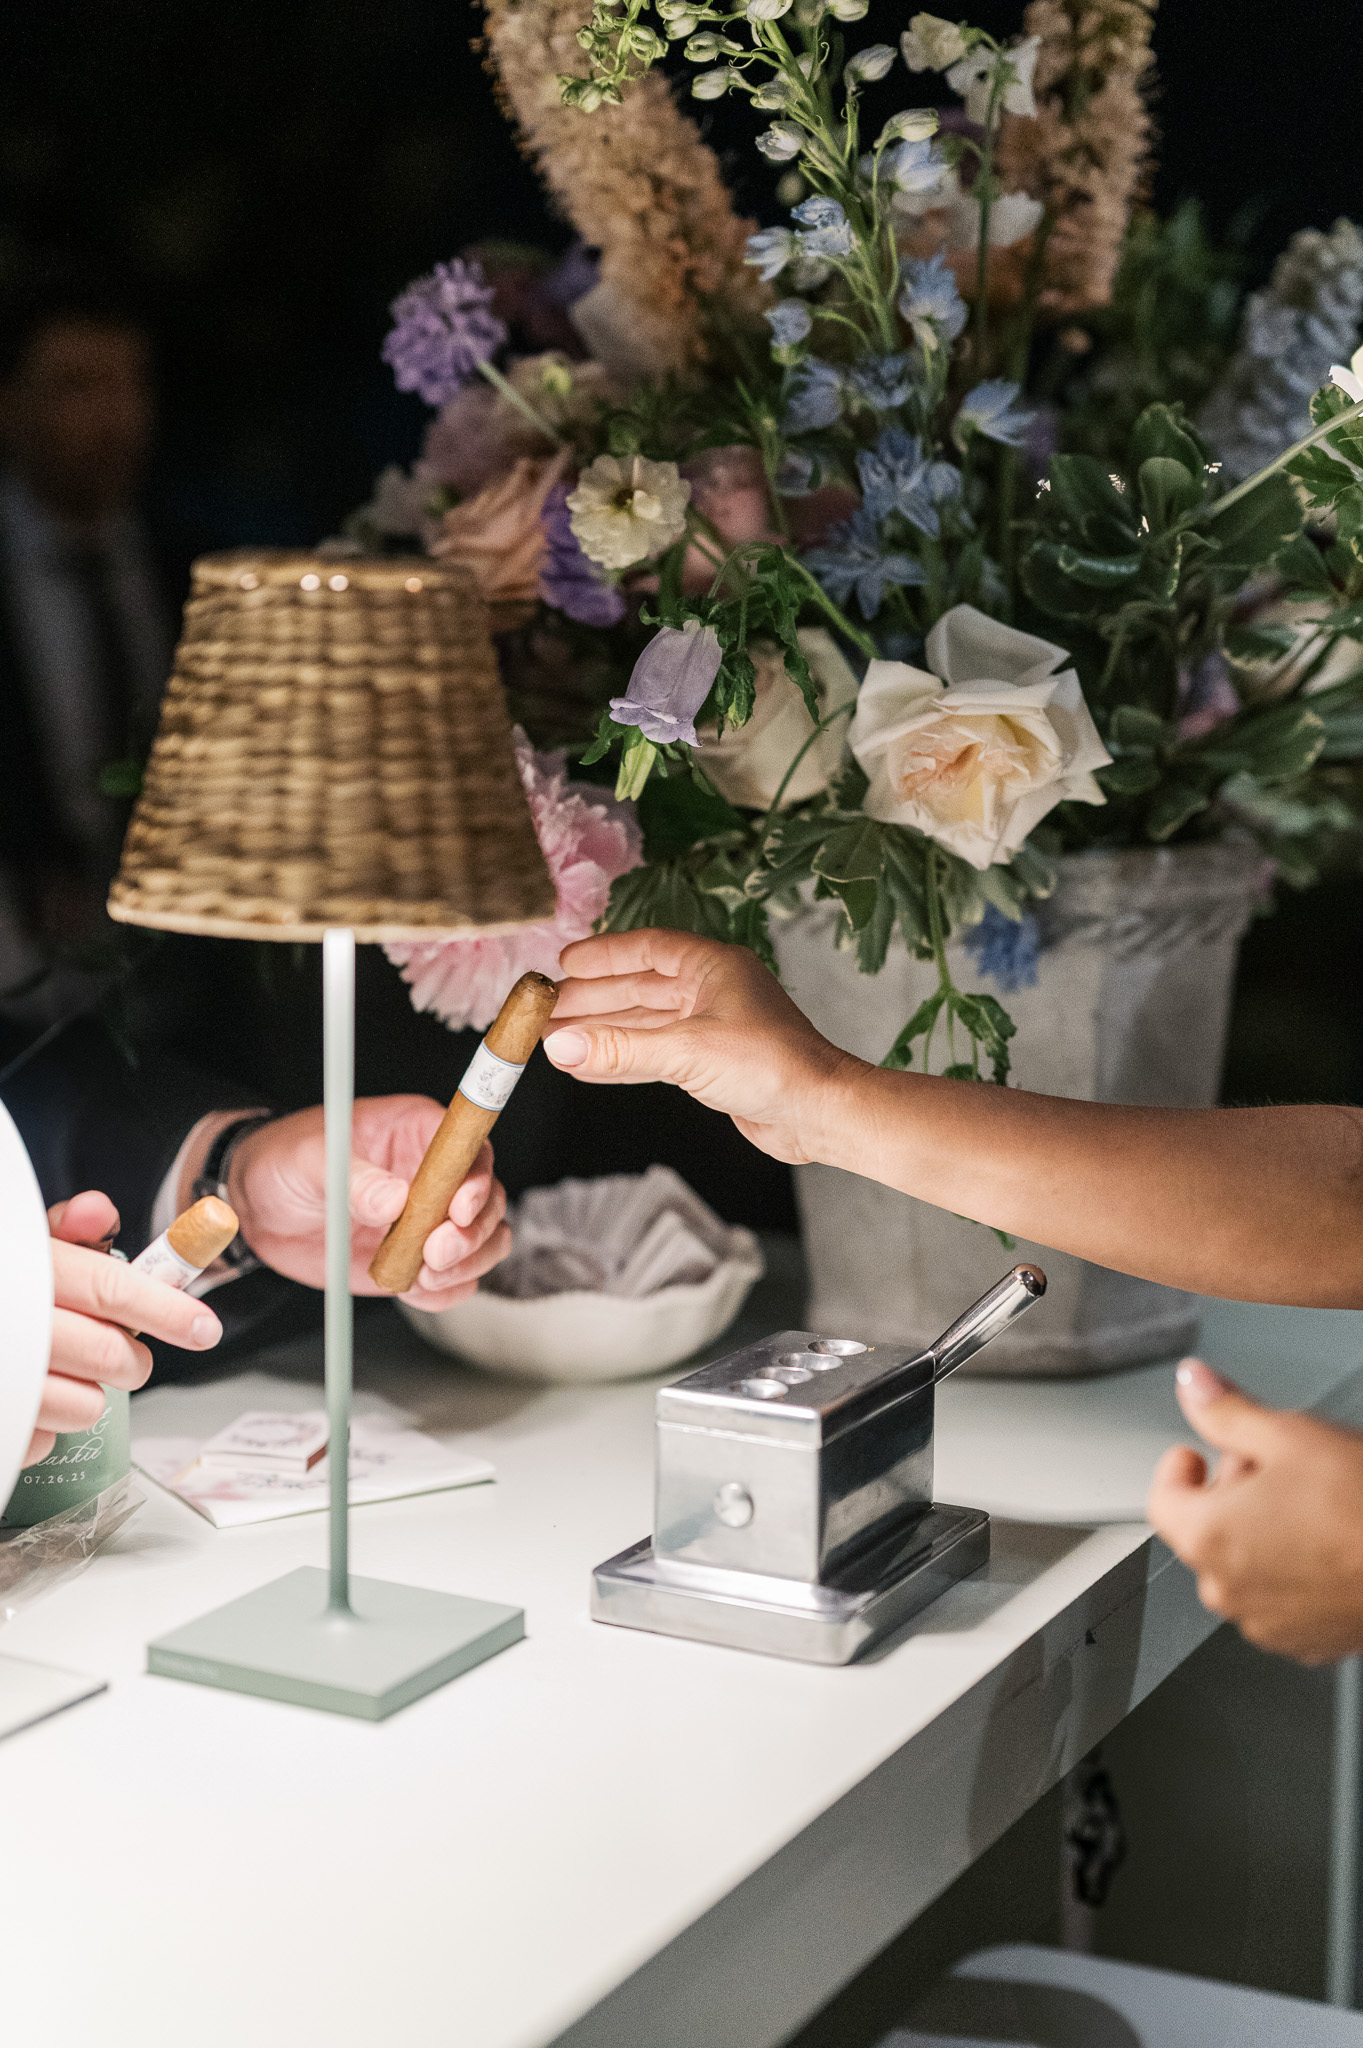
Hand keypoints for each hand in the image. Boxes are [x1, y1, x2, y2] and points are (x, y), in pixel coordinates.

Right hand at [25, 1192, 222, 1467]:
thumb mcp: (13, 1250)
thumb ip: (61, 1233)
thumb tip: (99, 1211)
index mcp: (23, 1273)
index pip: (110, 1287)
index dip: (167, 1308)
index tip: (203, 1327)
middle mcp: (10, 1326)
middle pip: (112, 1355)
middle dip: (131, 1357)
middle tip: (122, 1352)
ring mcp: (3, 1381)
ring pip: (88, 1407)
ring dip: (89, 1395)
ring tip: (60, 1372)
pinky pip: (44, 1442)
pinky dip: (46, 1426)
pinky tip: (28, 1399)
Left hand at [228, 1097, 509, 1311]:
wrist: (255, 1207)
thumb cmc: (282, 1162)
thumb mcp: (310, 1159)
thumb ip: (353, 1178)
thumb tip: (393, 1199)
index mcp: (416, 1132)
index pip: (470, 1151)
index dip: (476, 1180)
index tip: (459, 1209)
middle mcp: (432, 1176)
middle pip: (488, 1202)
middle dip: (473, 1233)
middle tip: (435, 1251)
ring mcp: (427, 1220)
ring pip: (483, 1242)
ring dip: (467, 1264)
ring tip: (425, 1273)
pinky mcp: (415, 1258)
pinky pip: (453, 1280)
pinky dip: (445, 1292)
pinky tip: (415, 1289)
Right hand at [544, 929, 849, 1164]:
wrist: (819, 1111)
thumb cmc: (773, 1066)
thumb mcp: (686, 1051)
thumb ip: (620, 1049)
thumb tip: (563, 1045)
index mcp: (714, 966)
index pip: (647, 948)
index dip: (604, 955)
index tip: (564, 964)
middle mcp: (713, 990)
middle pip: (640, 986)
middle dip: (593, 999)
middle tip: (547, 1010)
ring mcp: (714, 1026)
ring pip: (645, 1022)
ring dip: (603, 1031)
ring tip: (557, 1040)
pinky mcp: (714, 1062)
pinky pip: (657, 1053)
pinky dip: (624, 1059)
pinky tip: (591, 1067)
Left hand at [1147, 1356, 1362, 1662]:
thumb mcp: (1290, 1434)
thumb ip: (1227, 1411)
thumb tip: (1193, 1385)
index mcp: (1210, 1537)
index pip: (1163, 1500)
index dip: (1181, 1469)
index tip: (1198, 1451)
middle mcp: (1230, 1590)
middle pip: (1206, 1530)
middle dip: (1234, 1492)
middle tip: (1278, 1465)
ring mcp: (1270, 1623)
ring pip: (1246, 1565)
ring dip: (1264, 1531)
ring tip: (1314, 1503)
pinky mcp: (1309, 1642)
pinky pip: (1282, 1598)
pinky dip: (1294, 1569)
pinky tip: (1333, 1540)